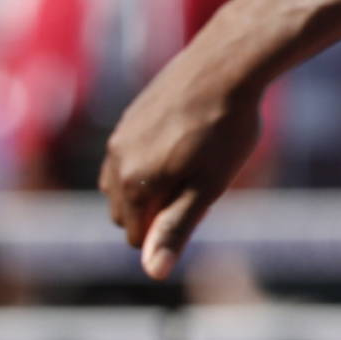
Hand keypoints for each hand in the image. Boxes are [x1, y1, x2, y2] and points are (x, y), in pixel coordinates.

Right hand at [99, 48, 263, 279]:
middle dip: (153, 212)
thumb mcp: (208, 188)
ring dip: (147, 188)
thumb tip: (153, 274)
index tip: (201, 209)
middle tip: (199, 190)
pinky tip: (182, 143)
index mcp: (133, 186)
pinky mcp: (127, 119)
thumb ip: (175, 230)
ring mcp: (118, 139)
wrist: (225, 66)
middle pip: (124, 214)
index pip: (137, 237)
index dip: (169, 234)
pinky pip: (126, 156)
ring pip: (121, 184)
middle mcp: (115, 164)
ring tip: (190, 168)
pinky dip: (146, 163)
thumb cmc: (225, 130)